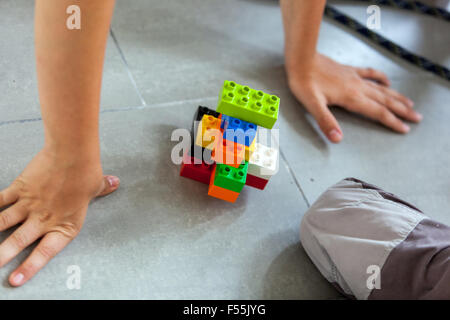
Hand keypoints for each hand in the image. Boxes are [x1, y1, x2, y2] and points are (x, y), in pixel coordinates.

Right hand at [0, 148, 119, 285]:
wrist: (72, 154)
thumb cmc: (86, 172)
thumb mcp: (96, 186)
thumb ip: (103, 189)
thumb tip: (115, 183)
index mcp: (64, 224)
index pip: (45, 252)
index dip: (30, 267)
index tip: (15, 280)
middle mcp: (44, 218)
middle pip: (19, 242)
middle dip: (2, 256)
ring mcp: (29, 205)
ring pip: (3, 224)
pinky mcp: (19, 189)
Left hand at [287, 53, 421, 142]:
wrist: (301, 59)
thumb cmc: (304, 83)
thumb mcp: (312, 105)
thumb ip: (326, 121)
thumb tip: (337, 139)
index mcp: (351, 98)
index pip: (377, 112)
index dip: (392, 122)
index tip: (406, 129)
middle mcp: (357, 87)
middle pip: (385, 101)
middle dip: (402, 111)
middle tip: (417, 118)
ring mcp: (354, 78)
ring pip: (381, 89)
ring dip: (396, 96)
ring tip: (409, 103)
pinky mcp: (348, 70)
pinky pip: (370, 74)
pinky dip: (381, 78)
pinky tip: (387, 80)